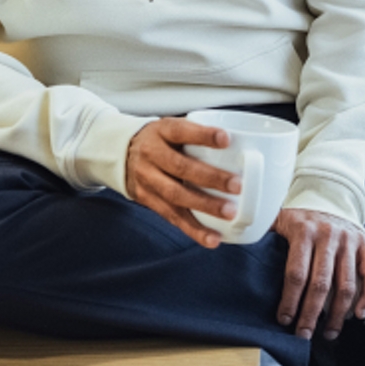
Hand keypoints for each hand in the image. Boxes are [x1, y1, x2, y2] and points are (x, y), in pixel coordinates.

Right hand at [125, 118, 242, 247]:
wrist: (120, 153)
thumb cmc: (160, 139)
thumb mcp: (172, 127)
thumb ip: (198, 133)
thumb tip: (243, 143)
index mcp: (162, 132)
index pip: (181, 130)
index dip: (203, 135)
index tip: (226, 139)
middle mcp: (152, 155)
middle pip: (181, 167)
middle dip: (210, 177)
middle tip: (238, 184)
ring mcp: (148, 180)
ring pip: (176, 195)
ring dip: (205, 206)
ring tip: (229, 213)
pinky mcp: (149, 201)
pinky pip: (172, 217)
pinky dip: (194, 230)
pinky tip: (213, 239)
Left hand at [273, 208, 364, 341]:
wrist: (330, 196)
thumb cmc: (301, 217)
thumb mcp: (278, 217)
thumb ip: (262, 231)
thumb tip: (239, 241)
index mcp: (304, 230)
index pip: (296, 273)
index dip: (290, 300)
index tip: (284, 319)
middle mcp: (329, 235)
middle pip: (321, 284)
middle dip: (311, 314)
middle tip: (304, 334)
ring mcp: (349, 241)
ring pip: (346, 284)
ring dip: (338, 314)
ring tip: (329, 333)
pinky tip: (358, 314)